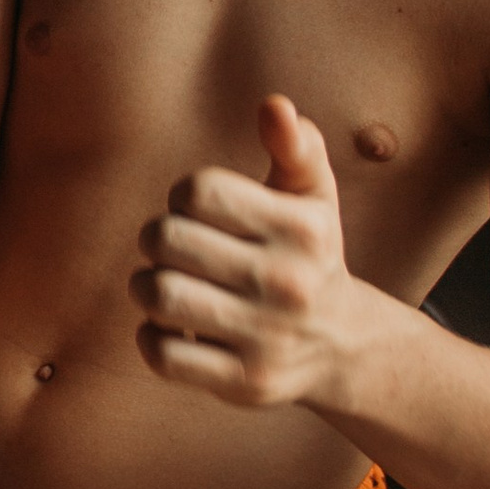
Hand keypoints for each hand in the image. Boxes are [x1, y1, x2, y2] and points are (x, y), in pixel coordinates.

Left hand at [134, 93, 375, 412]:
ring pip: (160, 296)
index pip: (200, 191)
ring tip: (161, 283)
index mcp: (301, 228)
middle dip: (156, 238)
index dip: (183, 195)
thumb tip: (275, 106)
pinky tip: (170, 326)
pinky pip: (163, 354)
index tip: (197, 209)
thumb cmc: (310, 252)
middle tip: (169, 246)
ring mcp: (266, 337)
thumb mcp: (313, 195)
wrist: (344, 346)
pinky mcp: (244, 382)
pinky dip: (152, 336)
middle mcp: (288, 283)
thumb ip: (295, 145)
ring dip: (145, 285)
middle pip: (168, 239)